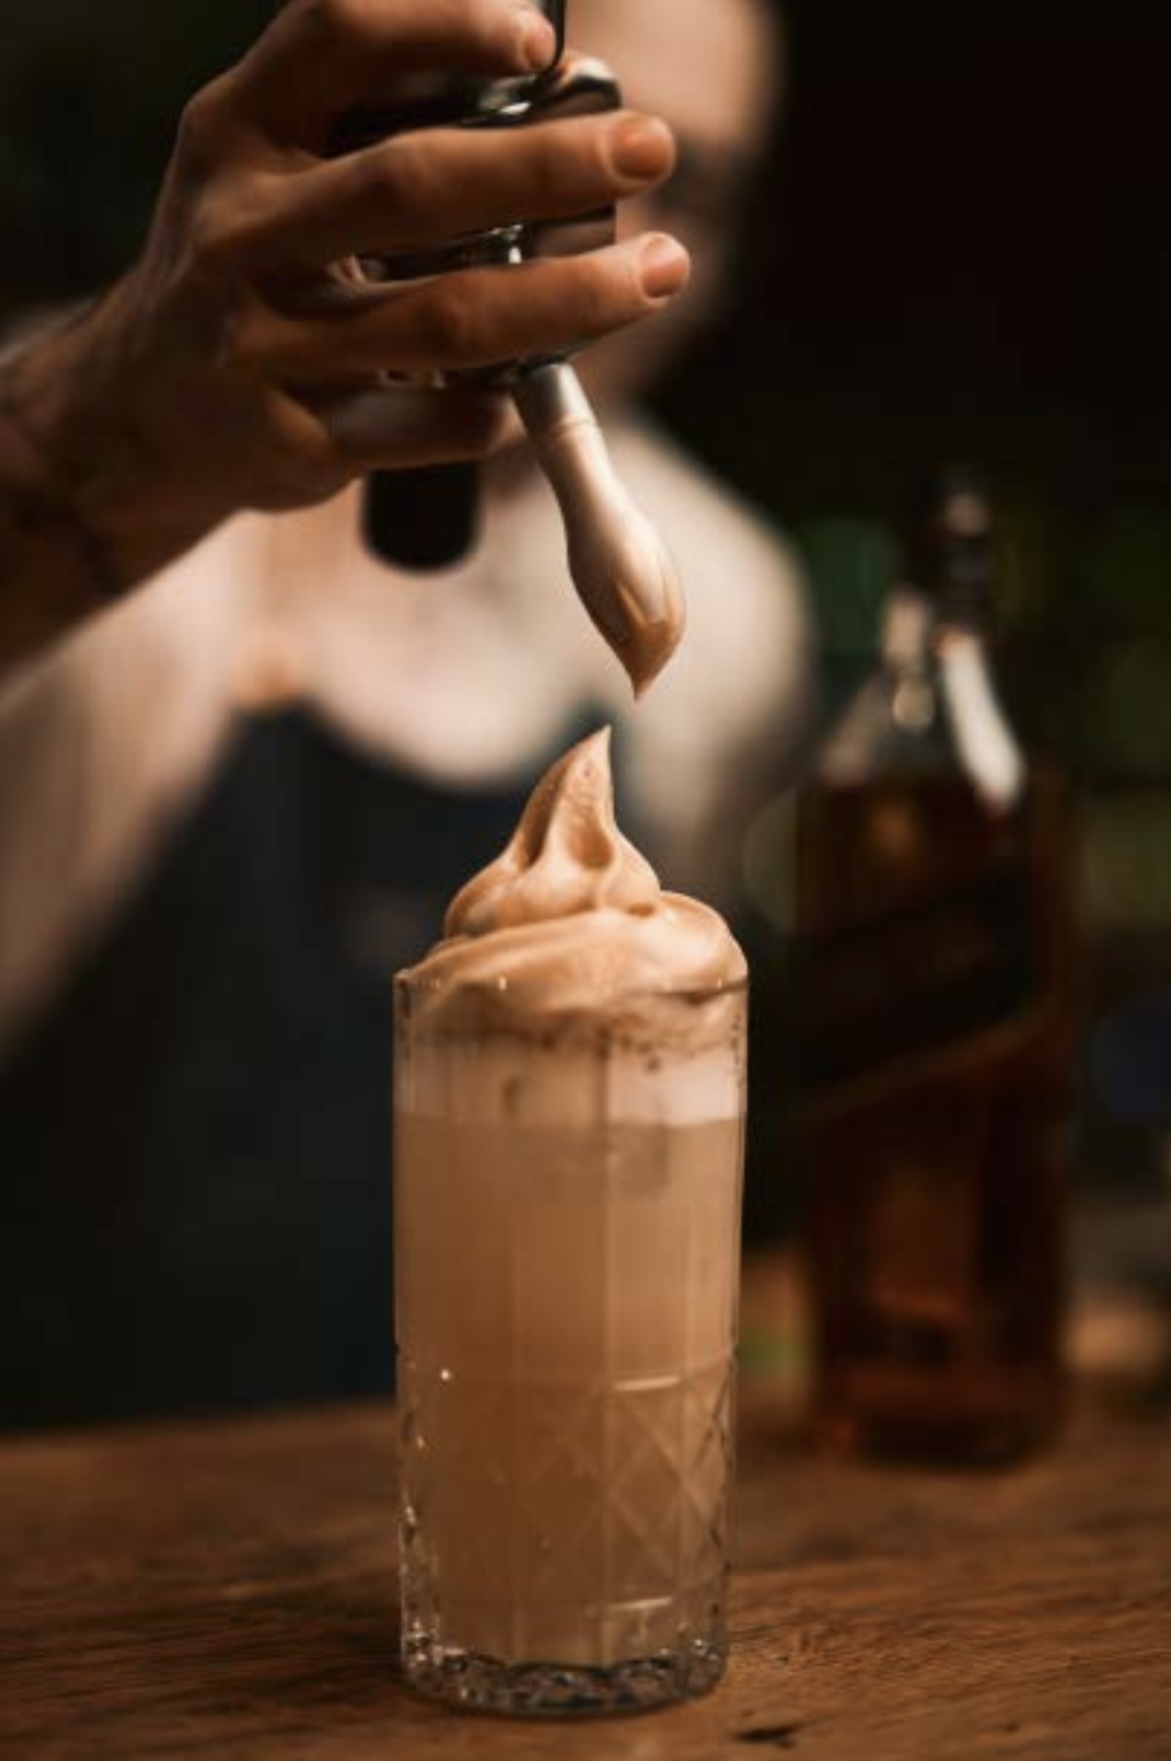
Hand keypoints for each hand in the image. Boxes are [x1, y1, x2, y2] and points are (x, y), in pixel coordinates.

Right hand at [3, 0, 687, 592]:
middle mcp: (238, 230)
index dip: (442, 24)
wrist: (143, 408)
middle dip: (546, 165)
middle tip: (650, 150)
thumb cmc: (249, 262)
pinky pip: (424, 424)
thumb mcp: (269, 164)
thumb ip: (371, 120)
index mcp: (236, 132)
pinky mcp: (290, 441)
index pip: (336, 38)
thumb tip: (550, 86)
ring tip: (657, 274)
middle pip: (410, 184)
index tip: (543, 38)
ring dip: (567, 298)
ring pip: (439, 317)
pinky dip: (498, 407)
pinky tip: (538, 393)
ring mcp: (259, 342)